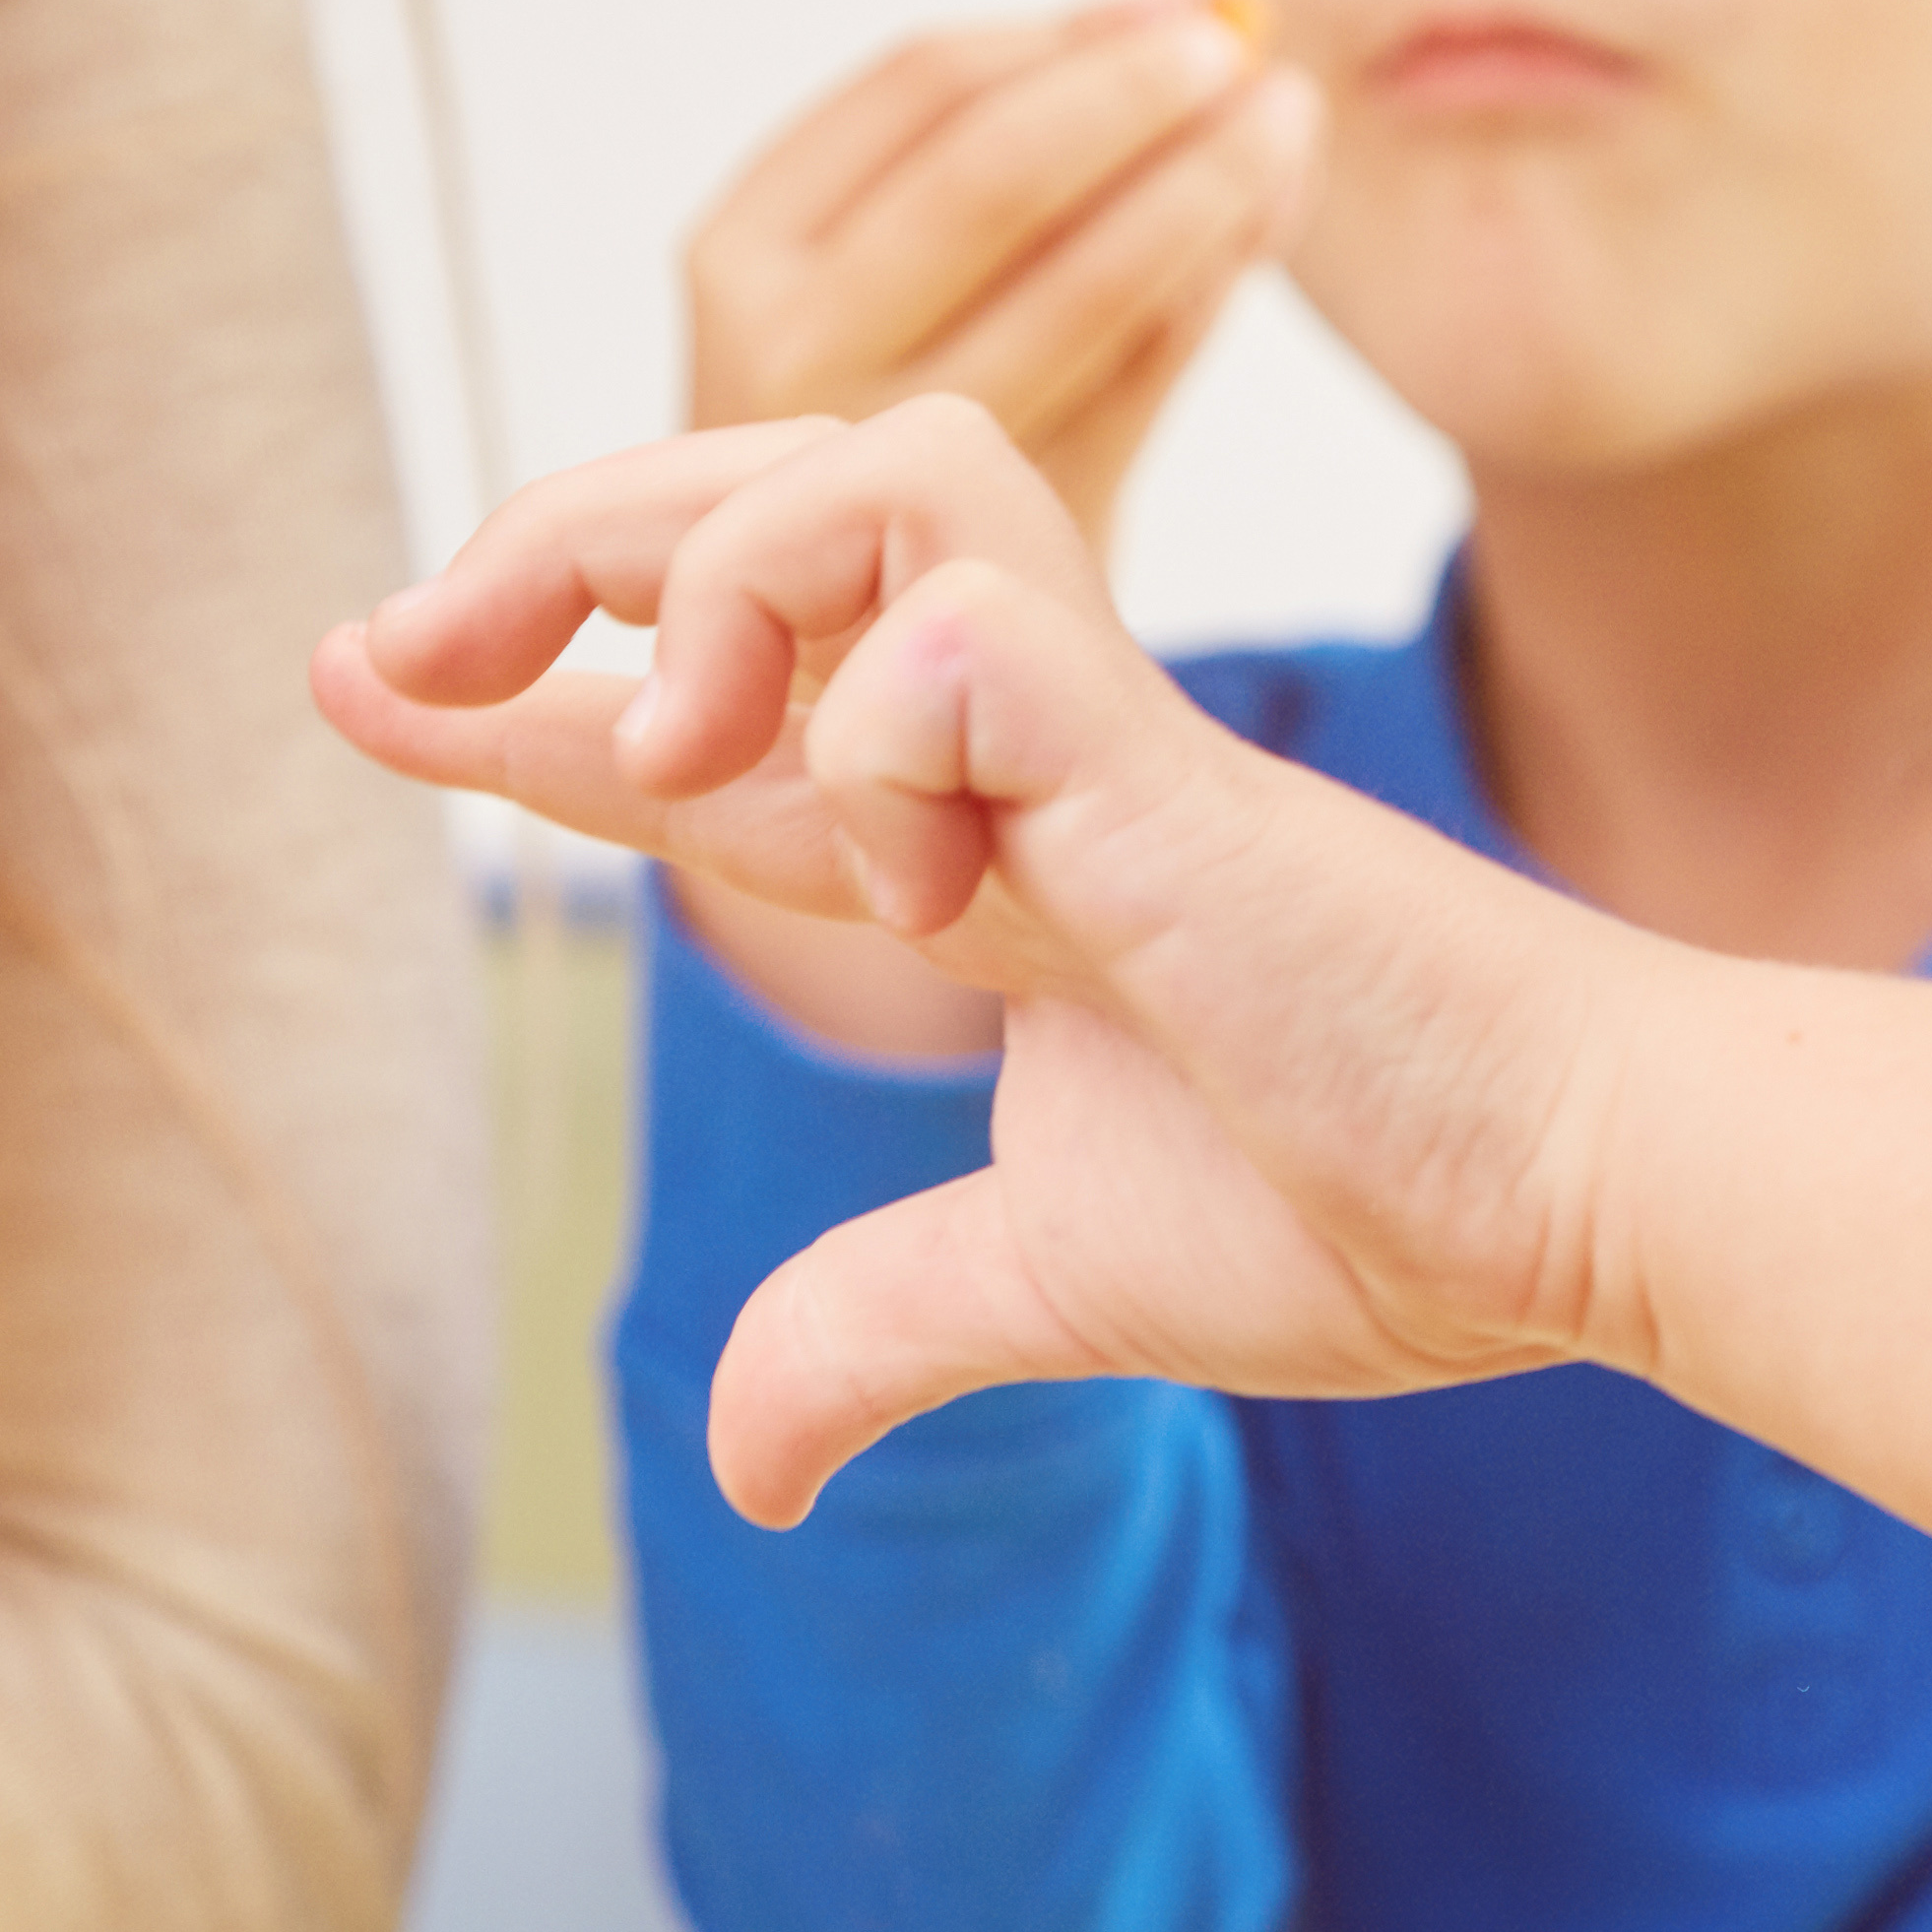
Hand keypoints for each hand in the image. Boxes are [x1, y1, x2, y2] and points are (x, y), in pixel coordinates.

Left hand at [315, 403, 1635, 1506]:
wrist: (1571, 1202)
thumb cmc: (1374, 1206)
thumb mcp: (1051, 1282)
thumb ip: (881, 1325)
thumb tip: (746, 1467)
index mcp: (980, 842)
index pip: (710, 712)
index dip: (526, 692)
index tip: (361, 676)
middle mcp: (1011, 740)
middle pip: (748, 509)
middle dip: (546, 549)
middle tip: (396, 653)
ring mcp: (1084, 721)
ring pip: (856, 464)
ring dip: (715, 582)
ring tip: (671, 758)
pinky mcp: (1154, 744)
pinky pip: (953, 622)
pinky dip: (882, 724)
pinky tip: (926, 881)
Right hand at [677, 0, 1312, 559]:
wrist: (839, 668)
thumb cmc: (858, 432)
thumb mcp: (864, 281)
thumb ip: (1003, 146)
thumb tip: (1186, 7)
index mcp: (741, 251)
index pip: (921, 87)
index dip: (1068, 33)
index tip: (1179, 3)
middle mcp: (796, 350)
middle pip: (997, 172)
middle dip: (1139, 93)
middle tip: (1248, 49)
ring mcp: (896, 451)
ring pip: (1086, 280)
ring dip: (1209, 182)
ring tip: (1289, 122)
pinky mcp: (1005, 528)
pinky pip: (1142, 376)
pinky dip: (1215, 282)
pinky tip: (1267, 221)